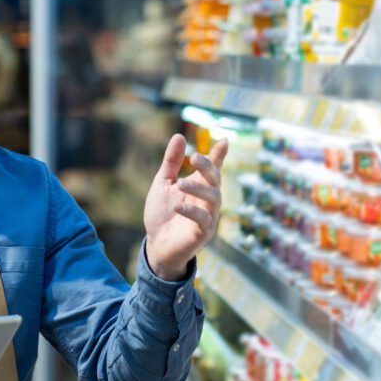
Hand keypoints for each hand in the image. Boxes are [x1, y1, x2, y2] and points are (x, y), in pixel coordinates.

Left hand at [144, 135, 228, 280]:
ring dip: (199, 188)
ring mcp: (208, 216)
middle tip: (195, 157)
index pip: (212, 168)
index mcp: (199, 186)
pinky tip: (178, 206)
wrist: (156, 244)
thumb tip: (179, 136)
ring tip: (181, 184)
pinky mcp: (203, 233)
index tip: (224, 141)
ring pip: (214, 198)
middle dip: (208, 167)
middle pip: (216, 180)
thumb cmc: (162, 214)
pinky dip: (192, 211)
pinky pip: (204, 220)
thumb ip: (171, 163)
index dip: (219, 155)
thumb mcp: (163, 184)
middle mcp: (207, 200)